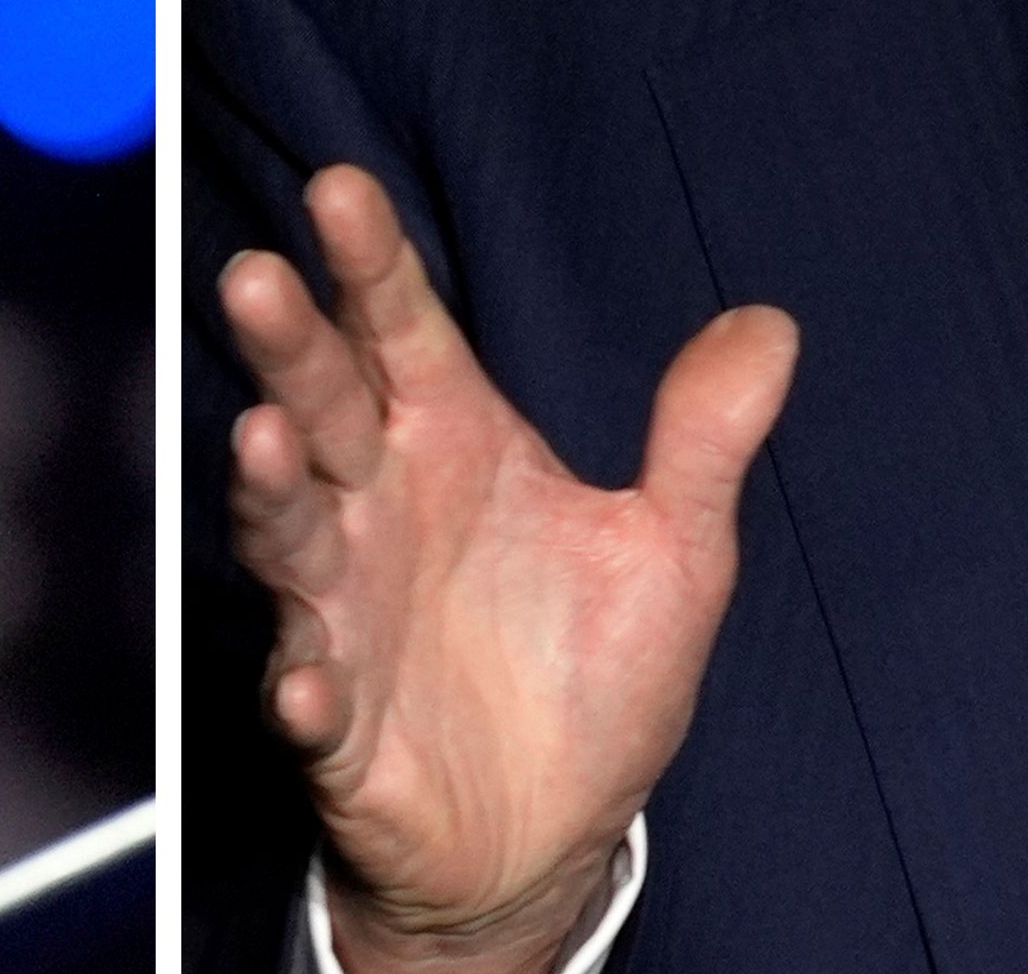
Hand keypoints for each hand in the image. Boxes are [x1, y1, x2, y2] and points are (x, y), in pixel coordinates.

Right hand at [221, 166, 797, 973]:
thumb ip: (704, 439)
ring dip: (270, 490)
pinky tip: (307, 686)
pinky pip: (312, 700)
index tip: (342, 189)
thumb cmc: (587, 677)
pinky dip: (304, 689)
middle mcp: (381, 509)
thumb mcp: (673, 552)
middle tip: (256, 275)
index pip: (405, 332)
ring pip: (293, 533)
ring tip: (263, 441)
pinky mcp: (337, 723)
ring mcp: (345, 612)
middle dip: (289, 343)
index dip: (373, 264)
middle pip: (324, 405)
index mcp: (453, 445)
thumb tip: (771, 324)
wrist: (543, 838)